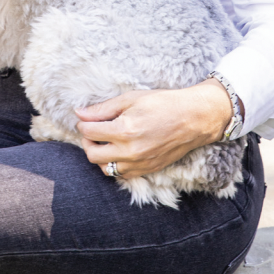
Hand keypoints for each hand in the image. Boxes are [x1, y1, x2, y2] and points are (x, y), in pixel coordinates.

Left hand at [75, 80, 234, 178]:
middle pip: (92, 154)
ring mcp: (139, 163)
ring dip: (100, 155)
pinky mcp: (147, 170)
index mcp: (125, 129)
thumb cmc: (163, 103)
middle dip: (87, 141)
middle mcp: (130, 150)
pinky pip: (121, 175)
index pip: (89, 131)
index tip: (85, 118)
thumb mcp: (131, 98)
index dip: (83, 123)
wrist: (194, 118)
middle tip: (92, 130)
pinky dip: (115, 165)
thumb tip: (79, 113)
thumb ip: (103, 108)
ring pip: (105, 168)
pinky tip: (118, 151)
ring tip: (105, 141)